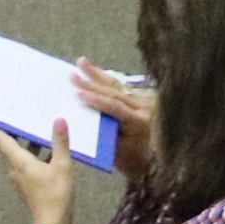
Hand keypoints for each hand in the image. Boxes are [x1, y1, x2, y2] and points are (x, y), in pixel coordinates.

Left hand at [0, 123, 77, 223]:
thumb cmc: (56, 195)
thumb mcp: (62, 166)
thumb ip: (60, 142)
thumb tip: (58, 120)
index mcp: (19, 162)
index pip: (1, 139)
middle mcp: (15, 168)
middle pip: (10, 144)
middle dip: (15, 128)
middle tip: (20, 111)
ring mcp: (20, 177)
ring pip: (21, 153)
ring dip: (28, 141)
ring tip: (38, 124)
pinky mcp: (28, 183)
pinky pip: (28, 162)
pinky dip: (36, 153)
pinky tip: (50, 147)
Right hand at [73, 60, 155, 179]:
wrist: (152, 161)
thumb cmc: (132, 161)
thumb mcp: (115, 151)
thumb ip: (103, 132)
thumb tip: (84, 117)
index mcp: (138, 121)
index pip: (115, 107)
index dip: (96, 100)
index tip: (78, 94)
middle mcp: (143, 108)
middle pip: (114, 92)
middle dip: (91, 83)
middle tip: (73, 76)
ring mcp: (142, 102)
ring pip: (117, 86)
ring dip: (97, 74)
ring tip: (81, 62)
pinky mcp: (139, 100)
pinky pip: (120, 88)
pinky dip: (105, 79)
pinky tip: (95, 71)